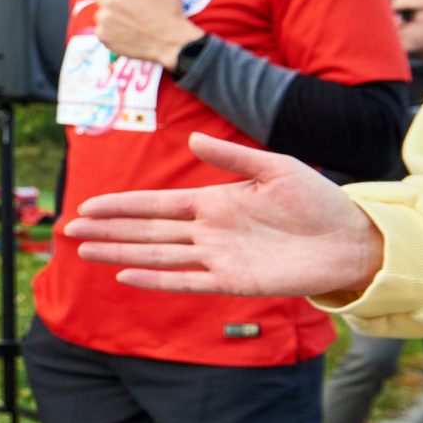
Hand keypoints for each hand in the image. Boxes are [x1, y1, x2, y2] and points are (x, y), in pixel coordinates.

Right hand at [65, 133, 384, 295]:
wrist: (352, 240)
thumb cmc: (318, 201)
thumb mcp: (277, 167)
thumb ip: (232, 157)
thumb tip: (191, 140)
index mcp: (213, 202)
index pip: (155, 205)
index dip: (121, 205)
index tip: (89, 205)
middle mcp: (207, 231)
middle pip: (145, 231)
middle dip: (108, 229)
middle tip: (71, 228)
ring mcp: (217, 258)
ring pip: (156, 256)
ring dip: (120, 253)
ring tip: (86, 251)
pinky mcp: (232, 282)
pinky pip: (185, 282)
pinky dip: (155, 280)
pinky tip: (126, 276)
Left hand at [88, 0, 204, 69]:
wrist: (171, 41)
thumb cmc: (170, 11)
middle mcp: (109, 2)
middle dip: (112, 2)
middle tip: (131, 9)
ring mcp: (104, 21)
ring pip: (101, 15)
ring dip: (111, 17)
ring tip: (131, 22)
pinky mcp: (103, 37)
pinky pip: (101, 31)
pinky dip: (111, 32)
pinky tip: (128, 32)